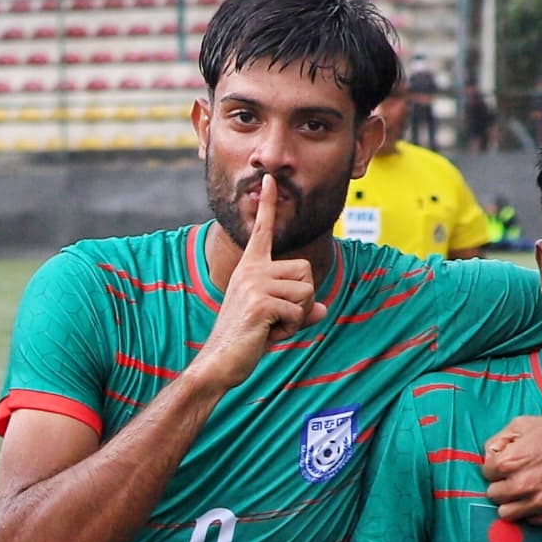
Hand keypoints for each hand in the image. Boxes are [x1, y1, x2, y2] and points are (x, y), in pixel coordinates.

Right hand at [189, 202, 322, 389]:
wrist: (219, 362)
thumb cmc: (245, 341)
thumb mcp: (277, 320)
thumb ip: (301, 310)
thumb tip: (323, 310)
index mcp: (251, 268)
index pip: (262, 231)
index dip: (267, 205)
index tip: (270, 179)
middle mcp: (251, 270)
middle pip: (306, 272)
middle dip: (303, 301)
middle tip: (276, 319)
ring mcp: (255, 284)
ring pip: (307, 292)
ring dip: (298, 317)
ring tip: (271, 327)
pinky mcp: (261, 302)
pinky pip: (299, 313)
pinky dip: (291, 330)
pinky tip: (267, 335)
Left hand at [477, 396, 541, 526]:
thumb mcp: (521, 424)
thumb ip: (497, 442)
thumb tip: (487, 459)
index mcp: (509, 462)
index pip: (486, 474)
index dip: (498, 468)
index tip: (512, 464)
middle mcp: (522, 484)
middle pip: (494, 496)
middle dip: (503, 486)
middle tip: (520, 477)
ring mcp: (540, 501)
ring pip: (507, 514)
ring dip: (514, 503)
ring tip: (528, 490)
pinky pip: (531, 521)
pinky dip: (534, 511)